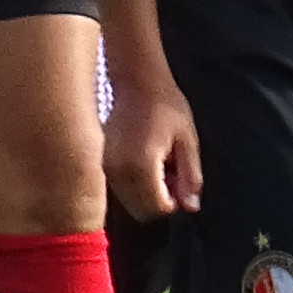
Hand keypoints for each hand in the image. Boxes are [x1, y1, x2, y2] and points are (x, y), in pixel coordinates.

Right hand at [102, 71, 202, 220]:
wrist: (137, 81)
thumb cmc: (167, 107)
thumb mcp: (187, 141)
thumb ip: (190, 177)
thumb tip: (191, 207)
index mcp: (141, 166)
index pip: (158, 208)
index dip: (174, 200)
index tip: (179, 177)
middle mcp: (118, 172)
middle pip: (141, 212)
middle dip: (159, 199)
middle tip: (169, 171)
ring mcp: (106, 168)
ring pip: (129, 203)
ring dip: (146, 193)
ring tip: (156, 163)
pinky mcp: (101, 163)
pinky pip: (119, 189)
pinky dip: (133, 184)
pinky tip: (142, 160)